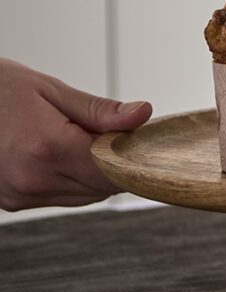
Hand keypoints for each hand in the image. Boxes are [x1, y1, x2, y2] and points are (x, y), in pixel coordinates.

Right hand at [0, 58, 151, 210]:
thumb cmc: (0, 90)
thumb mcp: (53, 91)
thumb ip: (101, 111)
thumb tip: (143, 115)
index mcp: (46, 149)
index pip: (112, 169)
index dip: (134, 156)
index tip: (144, 138)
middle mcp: (32, 180)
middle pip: (103, 187)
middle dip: (117, 162)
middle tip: (116, 131)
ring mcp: (20, 195)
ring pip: (86, 196)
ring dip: (97, 173)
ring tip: (85, 139)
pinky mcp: (14, 201)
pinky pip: (63, 197)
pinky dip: (75, 179)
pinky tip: (68, 153)